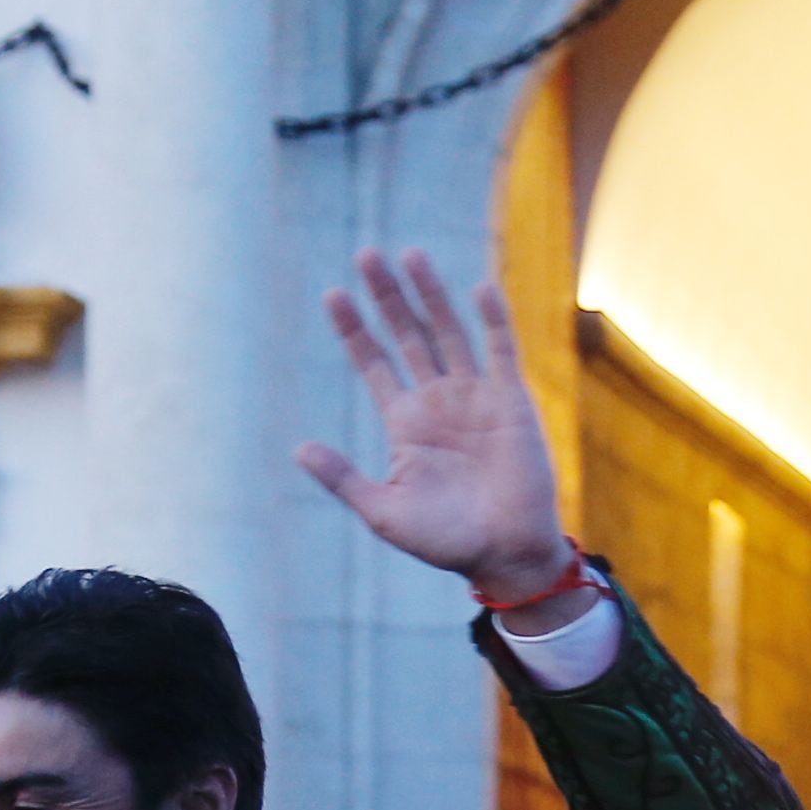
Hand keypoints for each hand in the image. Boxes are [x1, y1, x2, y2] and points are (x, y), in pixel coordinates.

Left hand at [295, 250, 577, 602]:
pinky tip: (477, 288)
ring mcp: (476, 396)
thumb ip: (343, 477)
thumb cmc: (444, 540)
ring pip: (449, 331)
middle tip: (366, 255)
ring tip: (409, 255)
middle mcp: (439, 400)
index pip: (375, 362)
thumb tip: (298, 448)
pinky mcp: (512, 401)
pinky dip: (493, 320)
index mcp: (406, 422)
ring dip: (430, 294)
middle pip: (408, 335)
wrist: (504, 554)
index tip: (333, 294)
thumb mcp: (382, 510)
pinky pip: (502, 351)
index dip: (354, 329)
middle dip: (388, 296)